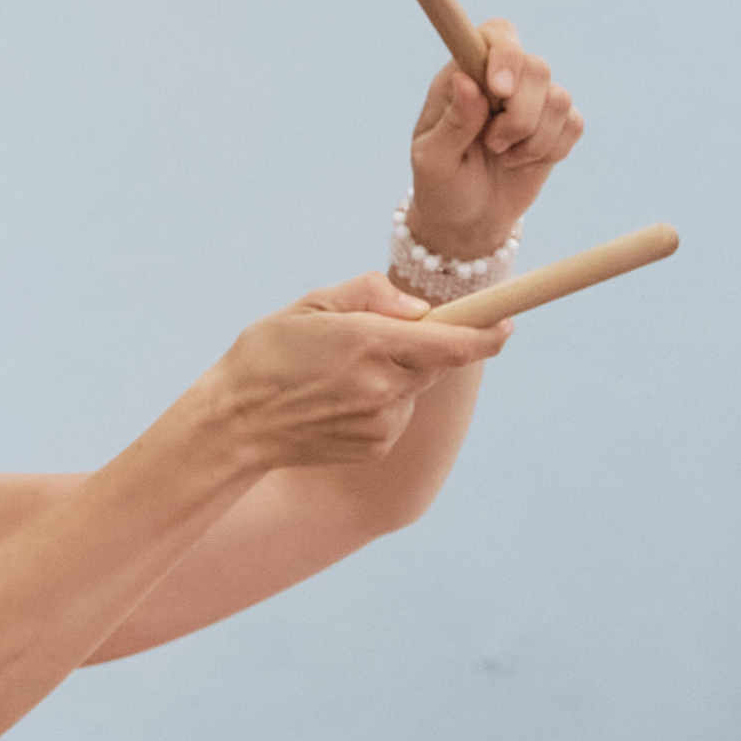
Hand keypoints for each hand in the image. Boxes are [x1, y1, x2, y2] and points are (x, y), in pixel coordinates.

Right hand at [209, 279, 497, 467]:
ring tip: (339, 375)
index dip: (486, 334)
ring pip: (414, 387)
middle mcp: (381, 385)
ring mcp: (381, 421)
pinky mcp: (376, 446)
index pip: (450, 342)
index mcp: (366, 342)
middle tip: (374, 340)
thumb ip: (370, 295)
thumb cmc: (265, 356)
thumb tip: (419, 309)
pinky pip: (396, 414)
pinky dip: (381, 402)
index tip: (506, 324)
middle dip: (423, 346)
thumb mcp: (310, 305)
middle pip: (435, 362)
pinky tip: (338, 402)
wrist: (234, 427)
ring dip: (395, 375)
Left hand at [401, 17, 582, 261]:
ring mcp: (533, 100)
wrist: (467, 221)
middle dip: (519, 117)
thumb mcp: (433, 161)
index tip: (499, 92)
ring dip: (533, 140)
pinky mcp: (556, 125)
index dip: (505, 55)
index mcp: (466, 74)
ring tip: (503, 156)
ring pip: (560, 99)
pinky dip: (551, 151)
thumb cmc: (441, 187)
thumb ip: (452, 123)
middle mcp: (502, 79)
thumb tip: (465, 81)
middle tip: (492, 144)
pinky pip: (573, 125)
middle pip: (537, 67)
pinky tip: (524, 162)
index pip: (496, 34)